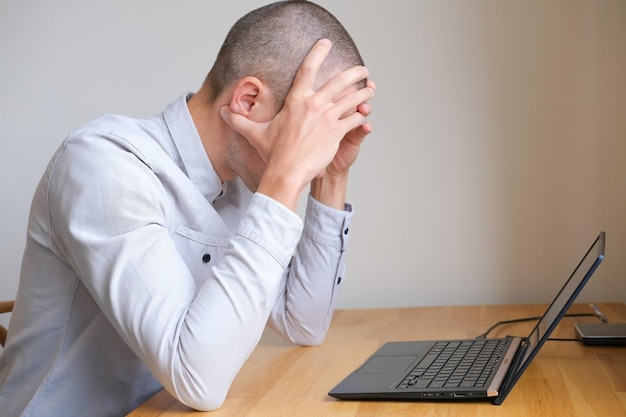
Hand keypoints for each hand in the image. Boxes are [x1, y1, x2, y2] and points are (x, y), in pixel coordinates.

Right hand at [220, 39, 374, 210]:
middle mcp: (313, 105)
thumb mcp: (256, 134)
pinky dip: (362, 115)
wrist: (287, 172)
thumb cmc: (273, 154)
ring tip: (370, 90)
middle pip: (340, 80)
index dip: (318, 53)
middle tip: (363, 69)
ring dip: (364, 93)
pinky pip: (355, 118)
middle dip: (355, 72)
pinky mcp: (336, 132)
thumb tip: (223, 112)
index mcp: (295, 101)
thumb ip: (240, 121)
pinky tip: (365, 113)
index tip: (326, 44)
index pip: (307, 70)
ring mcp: (327, 117)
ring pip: (352, 98)